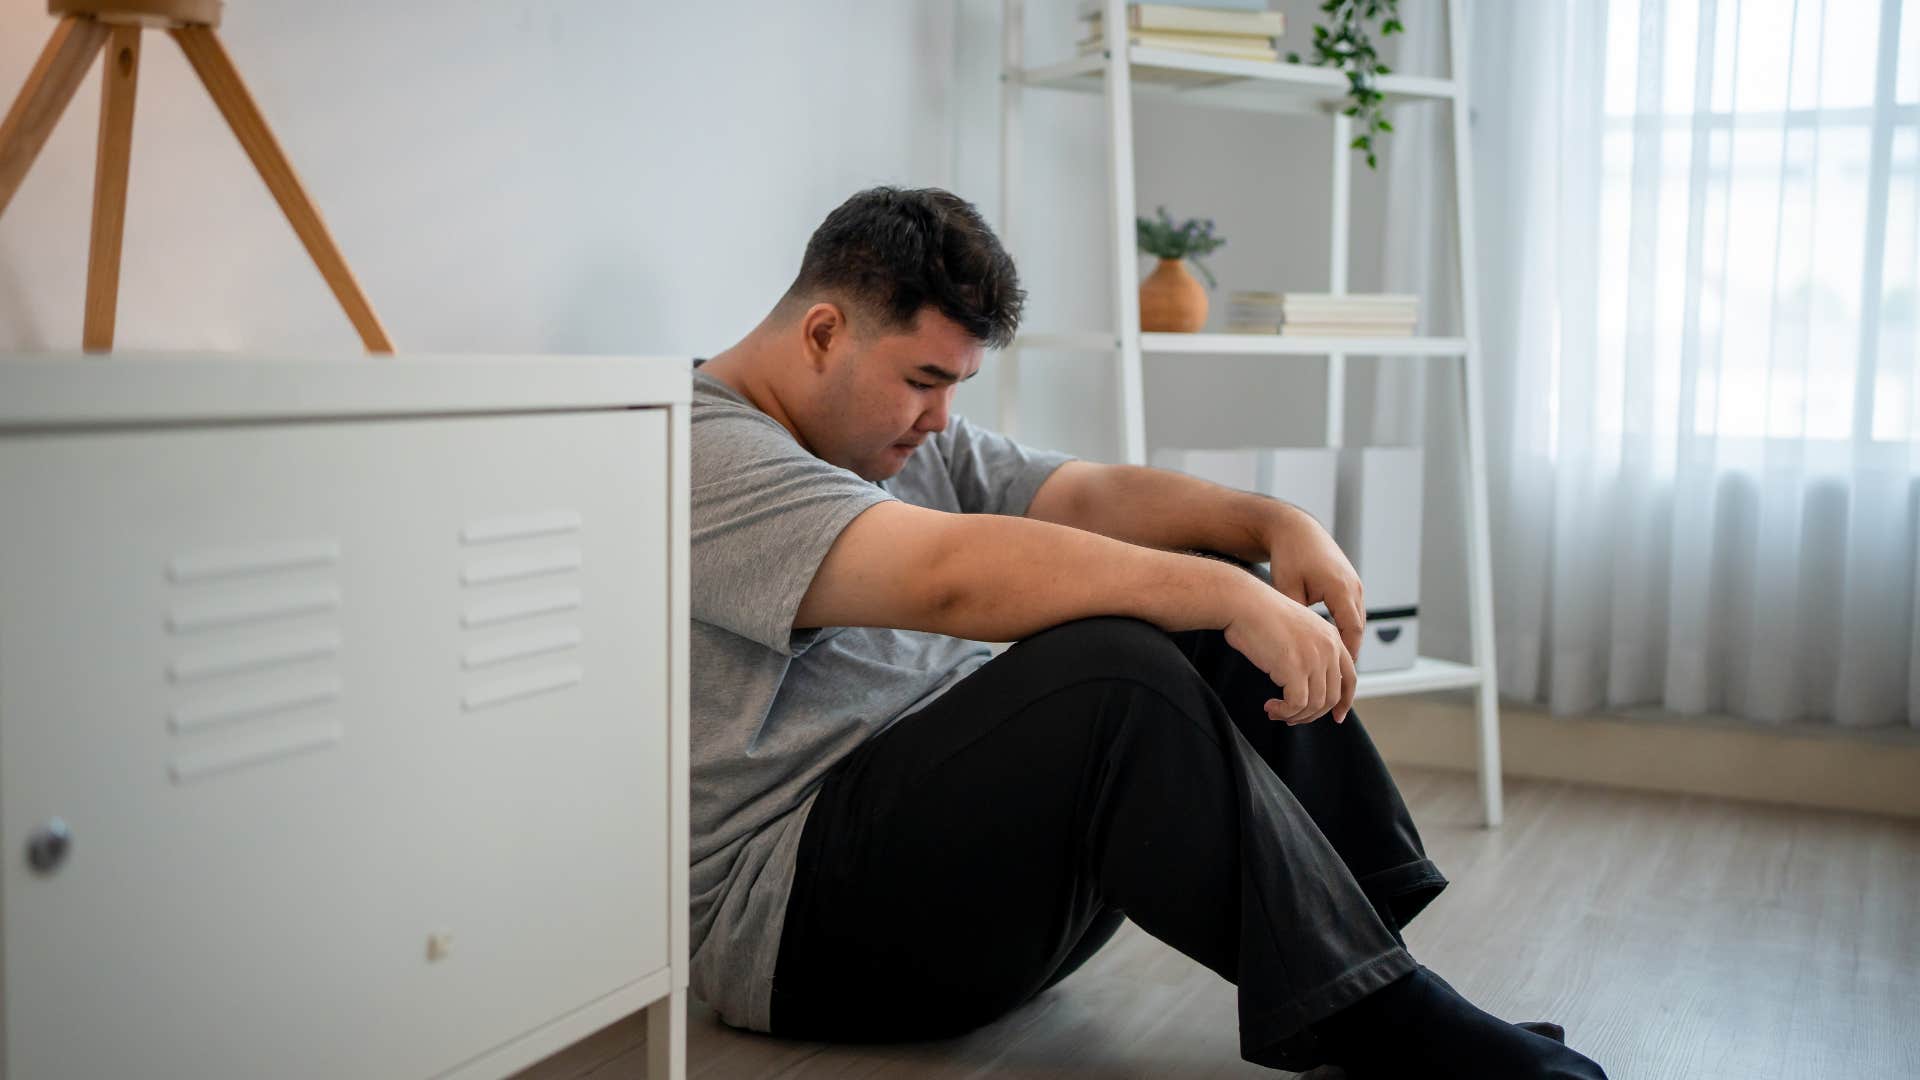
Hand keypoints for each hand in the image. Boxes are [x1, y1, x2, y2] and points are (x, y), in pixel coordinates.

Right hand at [1220, 575, 1357, 724]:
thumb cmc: (1259, 615)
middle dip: (1313, 714)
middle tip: (1292, 718)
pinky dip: (1283, 712)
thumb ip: (1309, 651)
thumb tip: (1306, 685)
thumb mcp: (1296, 630)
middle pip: (1333, 696)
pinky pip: (1296, 705)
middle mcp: (1329, 648)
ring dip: (1295, 716)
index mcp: (1332, 637)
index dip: (1344, 701)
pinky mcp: (1296, 669)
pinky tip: (1270, 707)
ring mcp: (1314, 659)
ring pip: (1315, 705)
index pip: (1350, 677)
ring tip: (1277, 712)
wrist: (1243, 603)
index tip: (1335, 716)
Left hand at [1264, 506, 1366, 669]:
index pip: (1351, 629)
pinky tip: (1333, 642)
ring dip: (1349, 640)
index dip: (1347, 653)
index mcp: (1340, 587)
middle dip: (1350, 652)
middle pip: (1358, 627)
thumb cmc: (1288, 555)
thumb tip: (1296, 643)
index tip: (1339, 675)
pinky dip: (1346, 626)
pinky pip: (1352, 609)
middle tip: (1341, 677)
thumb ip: (1295, 615)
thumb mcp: (1287, 587)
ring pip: (1356, 619)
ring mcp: (1353, 582)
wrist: (1295, 528)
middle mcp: (1353, 585)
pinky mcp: (1348, 580)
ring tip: (1339, 665)